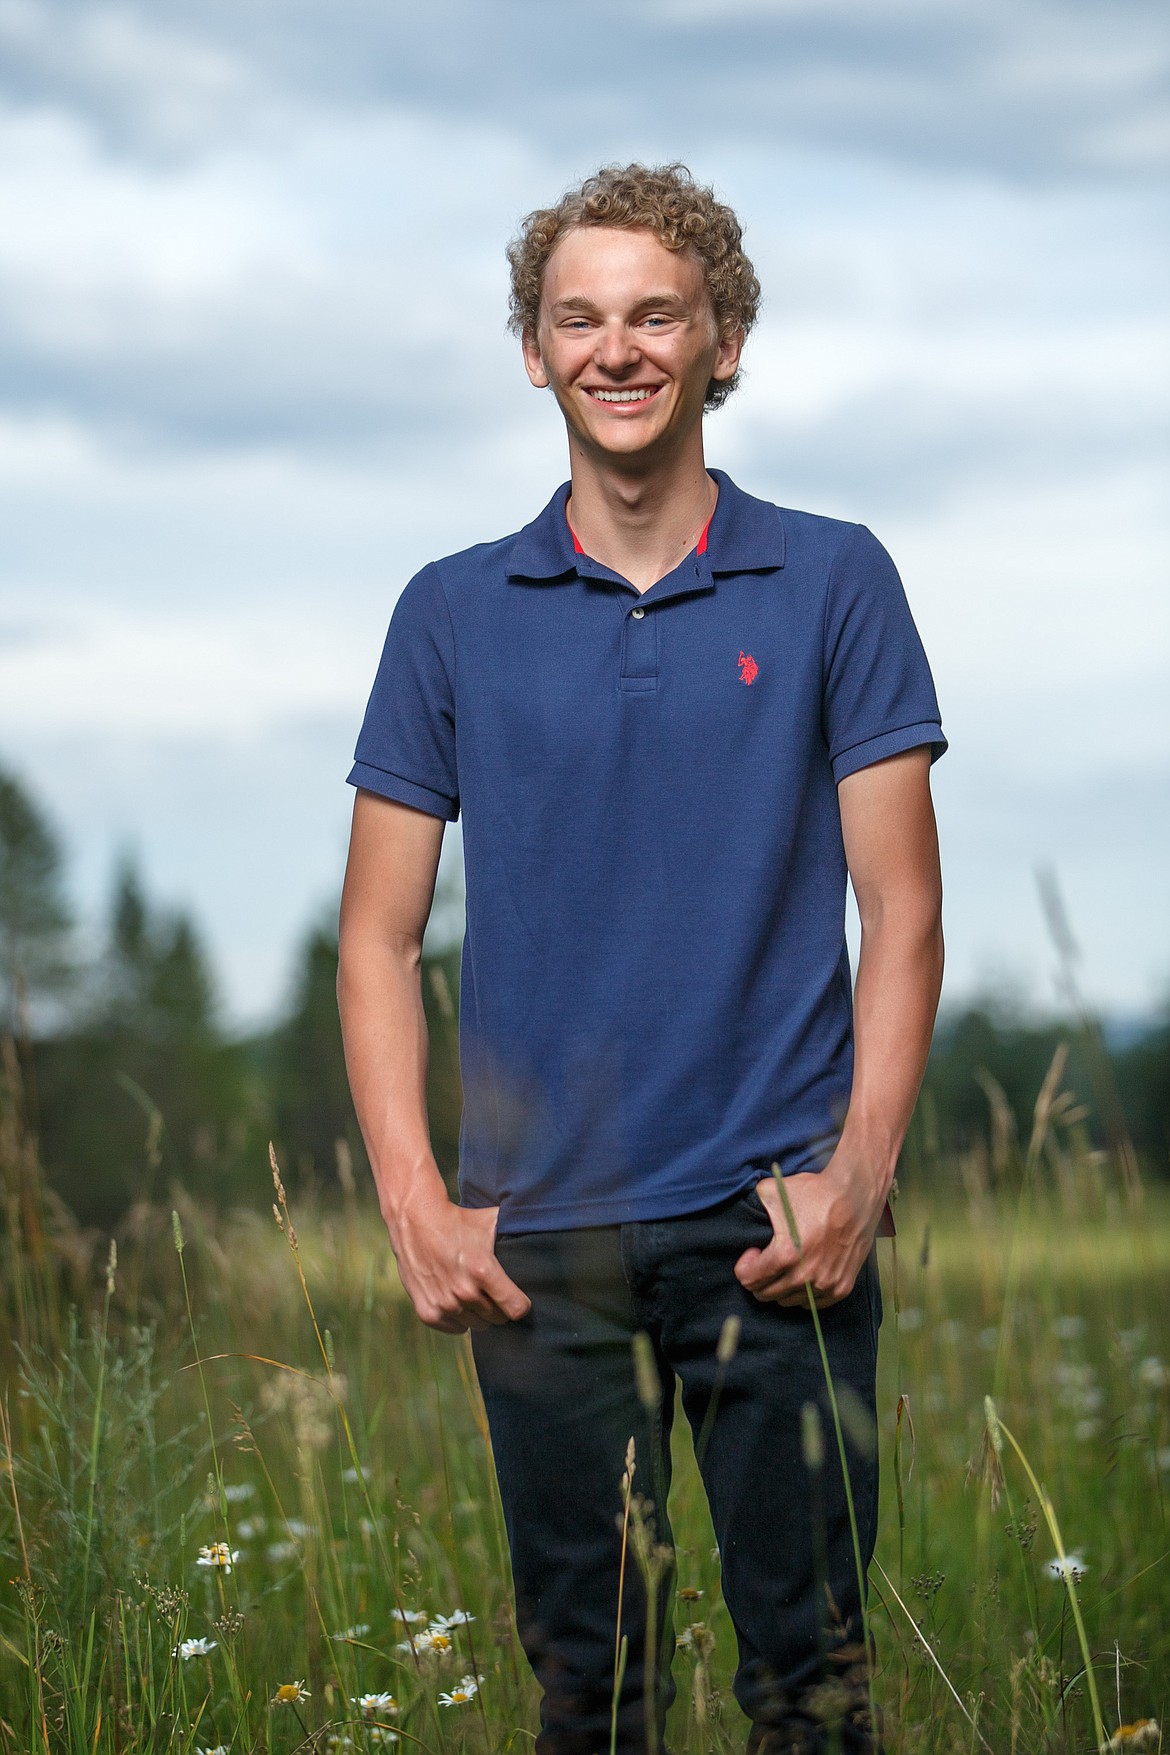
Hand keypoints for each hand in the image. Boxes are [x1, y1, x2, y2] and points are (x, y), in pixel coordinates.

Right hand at [386, 1184, 531, 1333]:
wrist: (415, 1221)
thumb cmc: (459, 1220)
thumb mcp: (492, 1220)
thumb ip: (520, 1227)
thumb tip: (551, 1224)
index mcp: (483, 1271)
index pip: (516, 1309)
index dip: (521, 1305)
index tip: (519, 1299)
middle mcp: (464, 1292)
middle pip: (497, 1319)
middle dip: (499, 1307)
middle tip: (494, 1291)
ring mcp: (445, 1304)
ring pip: (477, 1325)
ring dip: (479, 1313)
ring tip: (474, 1291)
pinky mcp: (428, 1312)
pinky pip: (456, 1329)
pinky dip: (459, 1319)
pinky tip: (457, 1299)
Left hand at [733, 1147, 887, 1308]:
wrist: (856, 1194)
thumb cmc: (814, 1192)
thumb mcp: (772, 1191)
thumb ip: (752, 1205)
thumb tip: (742, 1212)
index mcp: (785, 1255)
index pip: (749, 1280)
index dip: (746, 1265)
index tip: (754, 1252)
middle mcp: (805, 1276)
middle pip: (766, 1294)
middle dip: (760, 1278)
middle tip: (767, 1259)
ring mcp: (825, 1284)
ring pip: (788, 1301)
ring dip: (782, 1286)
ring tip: (787, 1264)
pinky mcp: (841, 1288)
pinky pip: (813, 1304)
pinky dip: (804, 1293)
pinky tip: (804, 1273)